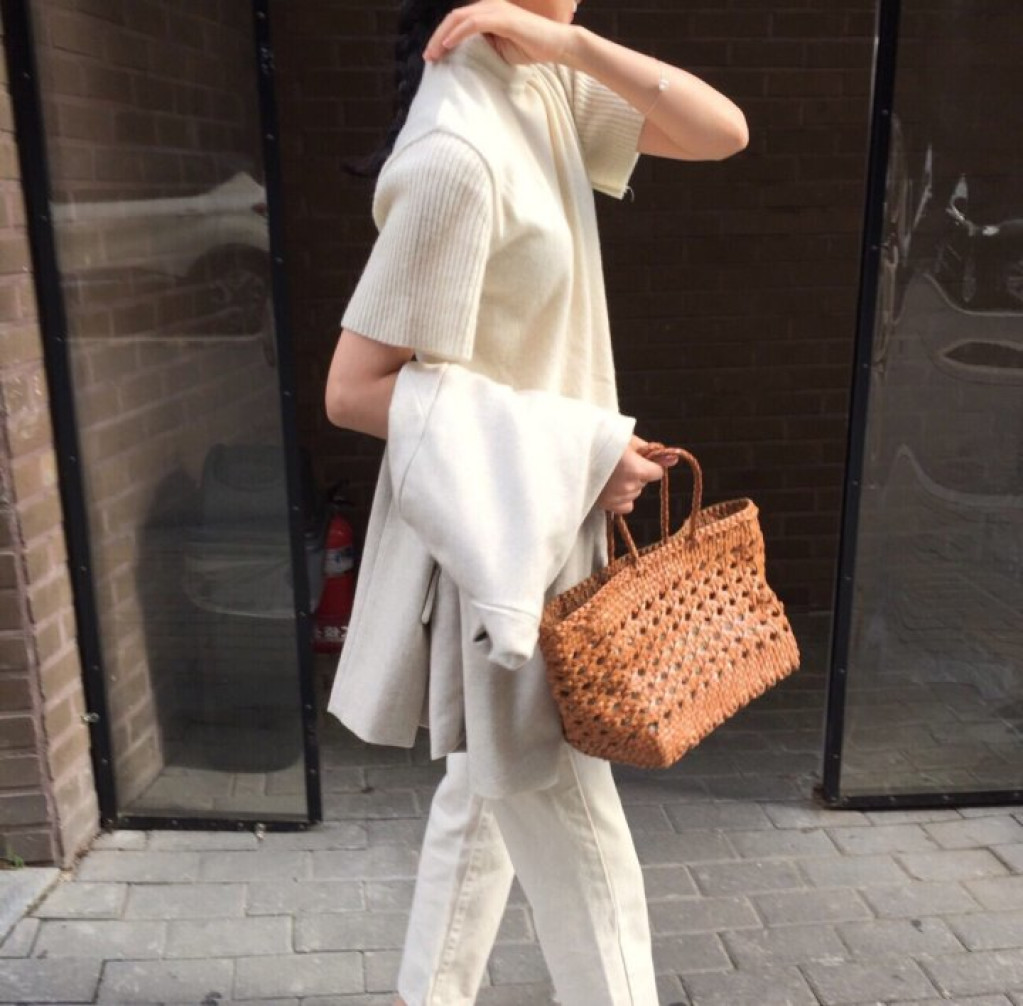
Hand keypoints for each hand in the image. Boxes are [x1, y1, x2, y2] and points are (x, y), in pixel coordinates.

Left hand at [423, 0, 574, 67]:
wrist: (557, 45)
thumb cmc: (531, 48)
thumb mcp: (500, 50)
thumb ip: (483, 48)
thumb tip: (464, 58)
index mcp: (488, 13)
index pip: (458, 22)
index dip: (442, 37)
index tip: (433, 56)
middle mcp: (489, 7)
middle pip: (454, 18)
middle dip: (437, 37)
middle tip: (428, 57)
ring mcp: (496, 10)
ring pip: (460, 19)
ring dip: (443, 37)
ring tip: (434, 54)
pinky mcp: (503, 18)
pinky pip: (474, 24)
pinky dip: (459, 33)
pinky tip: (449, 45)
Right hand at [596, 436, 676, 514]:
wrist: (573, 452)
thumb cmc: (600, 441)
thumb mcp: (626, 439)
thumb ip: (650, 450)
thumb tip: (673, 459)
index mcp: (636, 469)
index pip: (656, 473)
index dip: (649, 464)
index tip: (638, 459)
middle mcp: (628, 486)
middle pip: (643, 483)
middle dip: (636, 474)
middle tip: (618, 463)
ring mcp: (617, 498)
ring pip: (634, 493)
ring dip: (627, 485)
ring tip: (610, 473)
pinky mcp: (606, 505)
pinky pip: (626, 506)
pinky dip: (622, 499)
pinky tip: (610, 487)